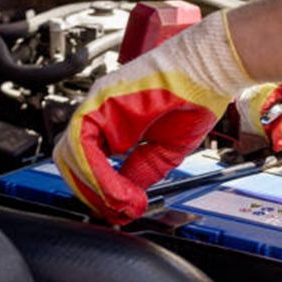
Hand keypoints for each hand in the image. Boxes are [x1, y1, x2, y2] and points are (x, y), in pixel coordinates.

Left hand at [53, 11, 252, 224]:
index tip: (119, 211)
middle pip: (71, 162)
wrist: (209, 70)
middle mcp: (101, 113)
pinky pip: (82, 144)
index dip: (99, 192)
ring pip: (71, 155)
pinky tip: (117, 189)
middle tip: (116, 212)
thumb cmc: (195, 97)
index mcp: (114, 123)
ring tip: (121, 204)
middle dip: (91, 193)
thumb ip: (141, 170)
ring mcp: (97, 105)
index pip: (87, 164)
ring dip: (93, 188)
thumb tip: (124, 197)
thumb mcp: (165, 149)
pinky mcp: (99, 101)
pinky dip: (95, 173)